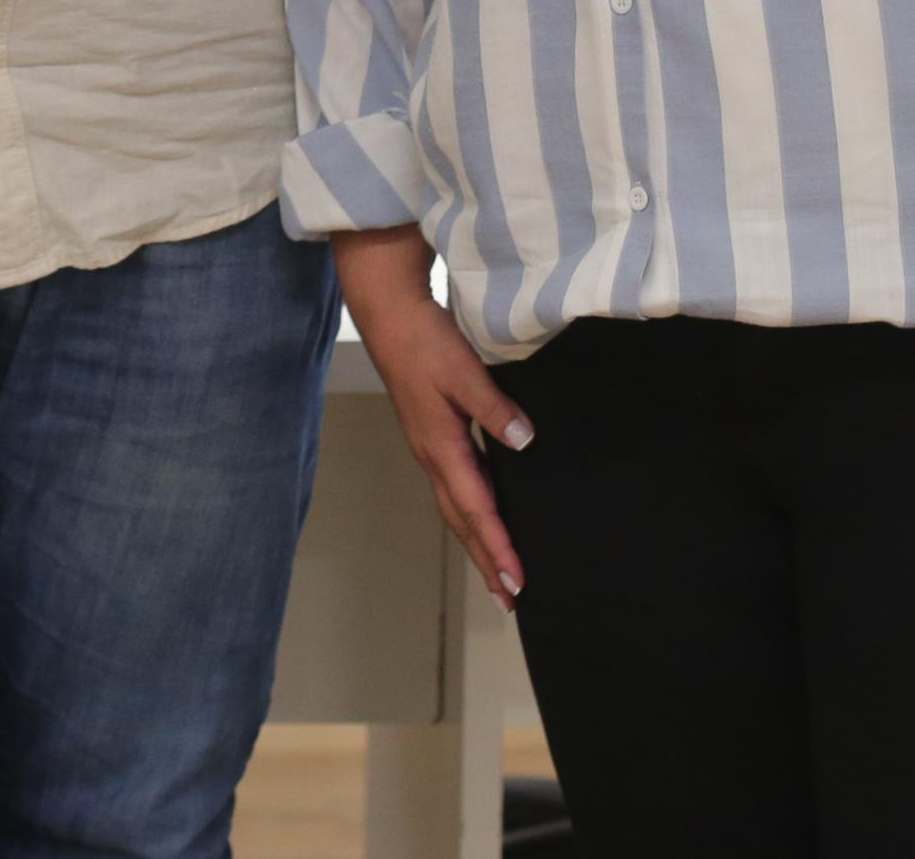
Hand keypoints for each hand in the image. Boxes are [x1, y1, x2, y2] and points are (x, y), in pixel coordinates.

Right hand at [333, 227, 530, 611]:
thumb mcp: (462, 371)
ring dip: (478, 541)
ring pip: (457, 507)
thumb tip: (525, 442)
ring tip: (499, 572)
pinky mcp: (432, 436)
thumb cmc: (423, 341)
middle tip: (509, 599)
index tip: (517, 580)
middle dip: (485, 560)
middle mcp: (434, 456)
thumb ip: (494, 408)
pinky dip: (472, 513)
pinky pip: (455, 487)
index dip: (497, 546)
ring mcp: (430, 448)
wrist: (388, 315)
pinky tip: (484, 513)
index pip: (475, 508)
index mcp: (442, 447)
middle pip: (462, 521)